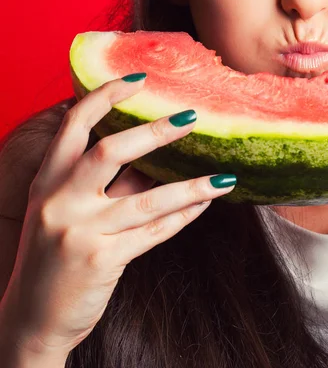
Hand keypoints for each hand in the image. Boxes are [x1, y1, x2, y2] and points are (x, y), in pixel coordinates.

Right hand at [0, 75, 235, 361]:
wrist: (30, 320)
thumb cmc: (54, 256)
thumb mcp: (66, 210)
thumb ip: (104, 182)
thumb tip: (153, 151)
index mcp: (47, 182)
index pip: (74, 126)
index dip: (106, 97)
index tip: (139, 80)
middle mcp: (59, 202)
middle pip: (108, 153)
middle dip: (153, 133)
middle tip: (191, 118)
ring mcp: (79, 232)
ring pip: (146, 200)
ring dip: (191, 186)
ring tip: (223, 177)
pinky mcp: (101, 261)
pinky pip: (154, 232)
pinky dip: (183, 216)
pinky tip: (206, 203)